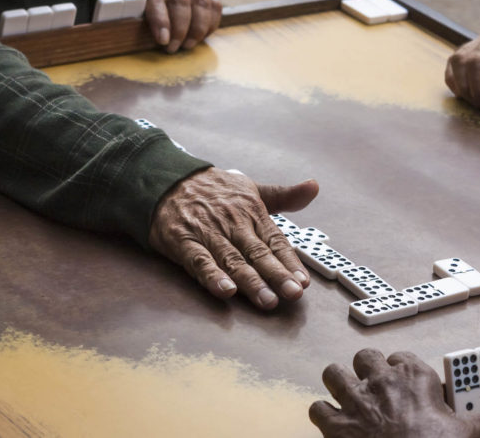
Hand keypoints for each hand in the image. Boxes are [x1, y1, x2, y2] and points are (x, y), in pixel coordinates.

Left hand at [143, 0, 221, 52]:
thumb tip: (151, 35)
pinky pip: (214, 5)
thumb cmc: (148, 8)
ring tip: (187, 45)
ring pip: (201, 3)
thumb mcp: (138, 11)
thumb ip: (142, 17)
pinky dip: (210, 23)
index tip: (163, 41)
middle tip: (173, 48)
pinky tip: (201, 36)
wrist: (166, 1)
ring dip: (197, 29)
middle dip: (179, 30)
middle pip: (181, 2)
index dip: (160, 21)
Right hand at [149, 167, 318, 309]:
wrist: (166, 179)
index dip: (290, 262)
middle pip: (258, 253)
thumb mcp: (250, 188)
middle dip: (276, 275)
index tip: (303, 282)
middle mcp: (233, 223)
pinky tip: (226, 291)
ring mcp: (208, 233)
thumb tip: (314, 187)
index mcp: (252, 212)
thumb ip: (283, 195)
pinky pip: (200, 261)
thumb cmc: (213, 190)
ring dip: (251, 282)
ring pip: (233, 260)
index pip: (275, 240)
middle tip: (292, 294)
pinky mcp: (183, 241)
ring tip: (267, 301)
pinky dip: (213, 276)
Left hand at [309, 349, 479, 437]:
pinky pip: (318, 407)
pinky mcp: (336, 424)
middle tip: (374, 386)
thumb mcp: (465, 437)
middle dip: (367, 369)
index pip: (403, 357)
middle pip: (365, 357)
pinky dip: (322, 414)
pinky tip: (331, 421)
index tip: (406, 381)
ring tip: (346, 395)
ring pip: (334, 373)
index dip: (402, 369)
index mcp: (415, 377)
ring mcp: (355, 400)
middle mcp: (382, 381)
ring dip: (338, 383)